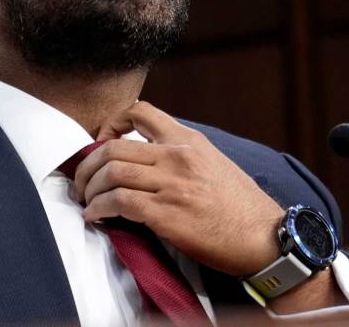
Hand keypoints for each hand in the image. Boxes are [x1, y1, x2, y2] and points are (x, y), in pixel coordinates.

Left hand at [73, 101, 284, 275]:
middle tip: (82, 182)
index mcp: (189, 140)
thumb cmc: (240, 206)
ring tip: (87, 202)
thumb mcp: (214, 162)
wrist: (265, 238)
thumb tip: (147, 157)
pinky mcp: (166, 214)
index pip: (140, 111)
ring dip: (89, 190)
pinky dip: (99, 209)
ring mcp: (172, 184)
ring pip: (110, 173)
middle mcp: (178, 156)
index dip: (111, 124)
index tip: (101, 143)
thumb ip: (181, 154)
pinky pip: (118, 203)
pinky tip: (96, 217)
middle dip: (87, 166)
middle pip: (113, 147)